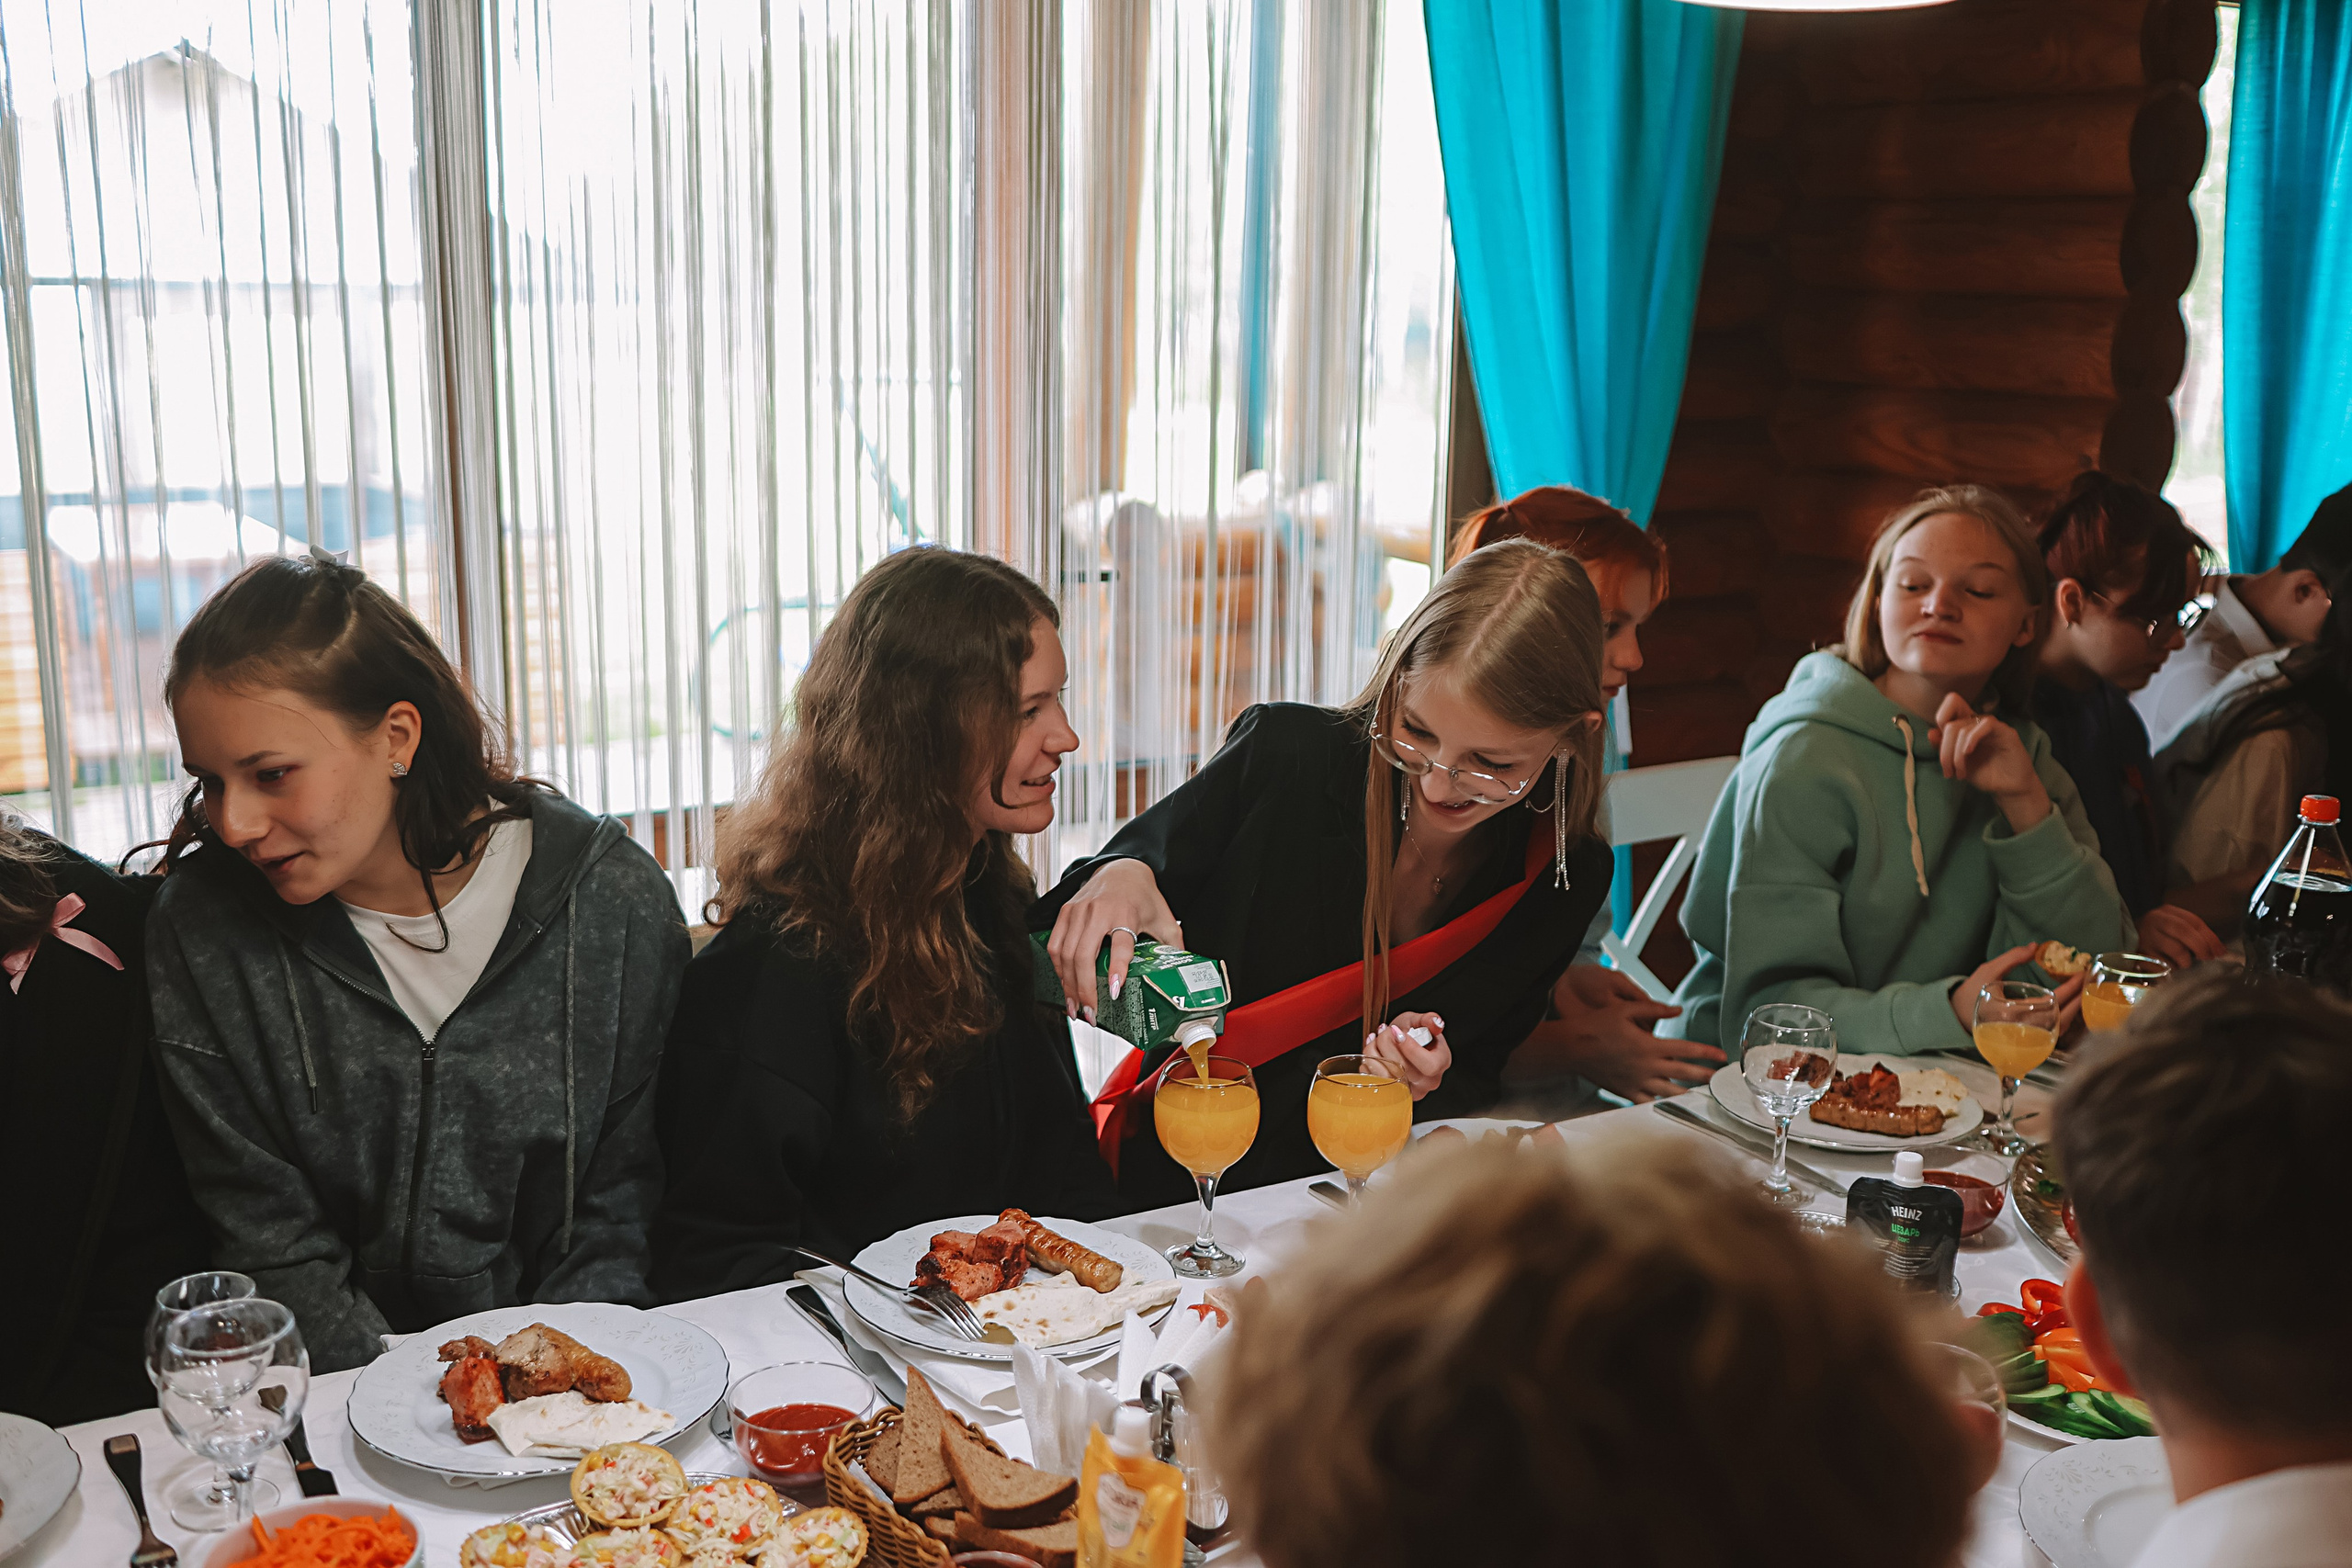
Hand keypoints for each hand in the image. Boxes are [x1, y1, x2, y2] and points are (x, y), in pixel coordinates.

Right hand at [1045, 859, 1183, 1017]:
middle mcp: (1099, 911)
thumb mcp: (1164, 918)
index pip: (1121, 944)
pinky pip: (1055, 944)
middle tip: (1089, 1014)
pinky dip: (1057, 968)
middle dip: (1084, 989)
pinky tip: (1065, 984)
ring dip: (1068, 984)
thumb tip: (1181, 977)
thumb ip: (1173, 946)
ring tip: (1074, 1007)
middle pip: (1085, 955)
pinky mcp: (1066, 912)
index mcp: (1127, 913)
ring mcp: (1079, 911)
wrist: (1122, 868)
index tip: (1114, 991)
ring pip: (1066, 953)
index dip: (1117, 968)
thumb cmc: (1143, 896)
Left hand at [1366, 1011, 1450, 1098]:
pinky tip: (1371, 1048)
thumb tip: (1436, 1023)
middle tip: (1384, 1030)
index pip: (1428, 1065)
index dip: (1409, 1048)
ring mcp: (1410, 1090)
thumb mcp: (1419, 1021)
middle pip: (1404, 1070)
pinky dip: (1369, 1062)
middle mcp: (1428, 1082)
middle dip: (1388, 1045)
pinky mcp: (1393, 1093)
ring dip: (1375, 1053)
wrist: (1399, 1043)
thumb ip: (1428, 1019)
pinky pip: (1376, 1081)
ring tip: (1376, 1037)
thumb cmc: (1411, 1033)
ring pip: (1387, 1077)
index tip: (1396, 1031)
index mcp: (1440, 1063)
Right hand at [1548, 965, 1716, 1102]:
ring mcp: (1636, 1081)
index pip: (1687, 1049)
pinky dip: (1659, 1103)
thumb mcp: (1625, 1010)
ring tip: (1699, 1093)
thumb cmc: (1597, 1025)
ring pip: (1669, 1092)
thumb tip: (1677, 1010)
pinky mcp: (1625, 1091)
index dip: (1707, 1053)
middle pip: (1684, 1073)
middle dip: (1704, 1075)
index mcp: (1650, 1045)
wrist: (1572, 1047)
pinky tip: (1668, 1103)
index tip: (1721, 1056)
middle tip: (1718, 1077)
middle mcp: (1647, 1065)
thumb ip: (1653, 1009)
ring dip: (1687, 1093)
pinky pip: (1647, 1101)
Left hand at [1929, 692, 2050, 833]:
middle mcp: (1978, 722)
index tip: (1939, 746)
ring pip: (1964, 728)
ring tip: (1960, 773)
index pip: (1952, 703)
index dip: (1941, 717)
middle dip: (1945, 751)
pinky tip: (1969, 753)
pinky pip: (1986, 724)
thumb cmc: (1984, 774)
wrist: (2008, 788)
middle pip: (1951, 724)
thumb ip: (1944, 748)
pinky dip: (1972, 739)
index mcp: (1966, 725)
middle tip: (1949, 771)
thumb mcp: (1957, 763)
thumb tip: (1930, 732)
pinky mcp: (2006, 731)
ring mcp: (1992, 726)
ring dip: (1957, 755)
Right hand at [1952, 943, 2086, 1032]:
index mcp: (2012, 1013)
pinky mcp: (2027, 1041)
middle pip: (2062, 1018)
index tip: (2080, 974)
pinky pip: (2054, 1033)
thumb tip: (2035, 946)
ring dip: (2076, 1011)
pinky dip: (2066, 1020)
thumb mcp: (1987, 971)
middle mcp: (2022, 1030)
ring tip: (2084, 993)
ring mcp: (2025, 1038)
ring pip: (2061, 1029)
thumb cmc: (1971, 993)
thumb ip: (2011, 958)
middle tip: (2089, 982)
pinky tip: (2072, 1007)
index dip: (2069, 987)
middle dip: (2080, 999)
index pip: (2051, 1001)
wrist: (1957, 1017)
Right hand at [2132, 903, 2225, 969]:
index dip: (2210, 937)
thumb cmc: (2157, 939)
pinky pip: (2165, 965)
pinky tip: (2167, 967)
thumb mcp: (2175, 930)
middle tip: (2207, 958)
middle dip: (2201, 947)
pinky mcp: (2140, 954)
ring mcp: (2145, 937)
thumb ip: (2196, 936)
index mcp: (2166, 912)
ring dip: (2185, 961)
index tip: (2220, 951)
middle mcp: (2154, 920)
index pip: (2194, 921)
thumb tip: (2220, 951)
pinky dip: (2171, 969)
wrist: (2123, 942)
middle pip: (2184, 931)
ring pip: (2177, 950)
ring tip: (2181, 963)